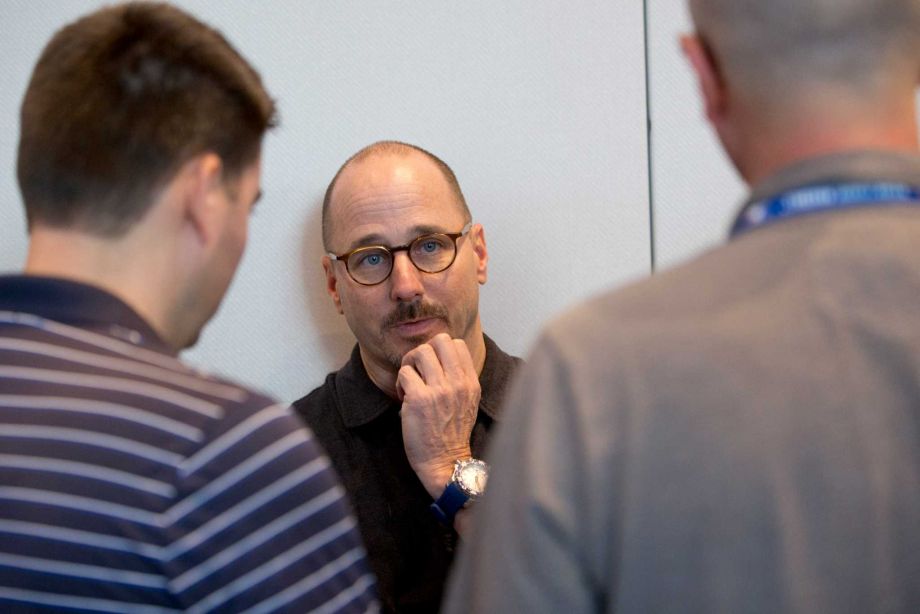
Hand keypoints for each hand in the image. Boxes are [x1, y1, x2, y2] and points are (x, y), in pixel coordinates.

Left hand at [397, 333, 480, 498]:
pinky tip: (403, 397)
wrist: (445, 462)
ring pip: (420, 352)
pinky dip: (400, 383)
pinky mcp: (419, 399)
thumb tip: (441, 357)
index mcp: (471, 382)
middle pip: (439, 340)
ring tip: (409, 383)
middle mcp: (458, 383)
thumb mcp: (468, 402)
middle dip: (424, 351)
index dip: (439, 350)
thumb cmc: (452, 434)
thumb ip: (459, 379)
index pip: (457, 344)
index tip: (432, 367)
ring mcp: (439, 390)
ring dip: (409, 365)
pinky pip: (404, 373)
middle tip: (417, 370)